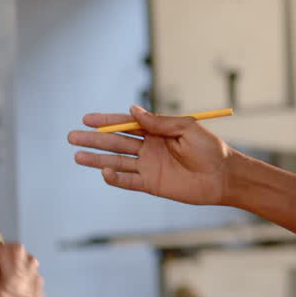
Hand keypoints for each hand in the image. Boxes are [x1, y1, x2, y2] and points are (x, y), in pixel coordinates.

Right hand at [68, 105, 234, 205]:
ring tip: (77, 155)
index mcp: (156, 132)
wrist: (223, 176)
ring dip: (97, 159)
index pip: (125, 124)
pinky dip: (115, 178)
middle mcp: (148, 148)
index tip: (86, 119)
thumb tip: (131, 111)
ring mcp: (148, 167)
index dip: (105, 121)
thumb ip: (158, 122)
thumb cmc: (210, 149)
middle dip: (94, 139)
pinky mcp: (151, 185)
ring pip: (117, 161)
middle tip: (72, 137)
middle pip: (115, 142)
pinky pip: (128, 181)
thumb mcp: (186, 128)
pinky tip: (103, 172)